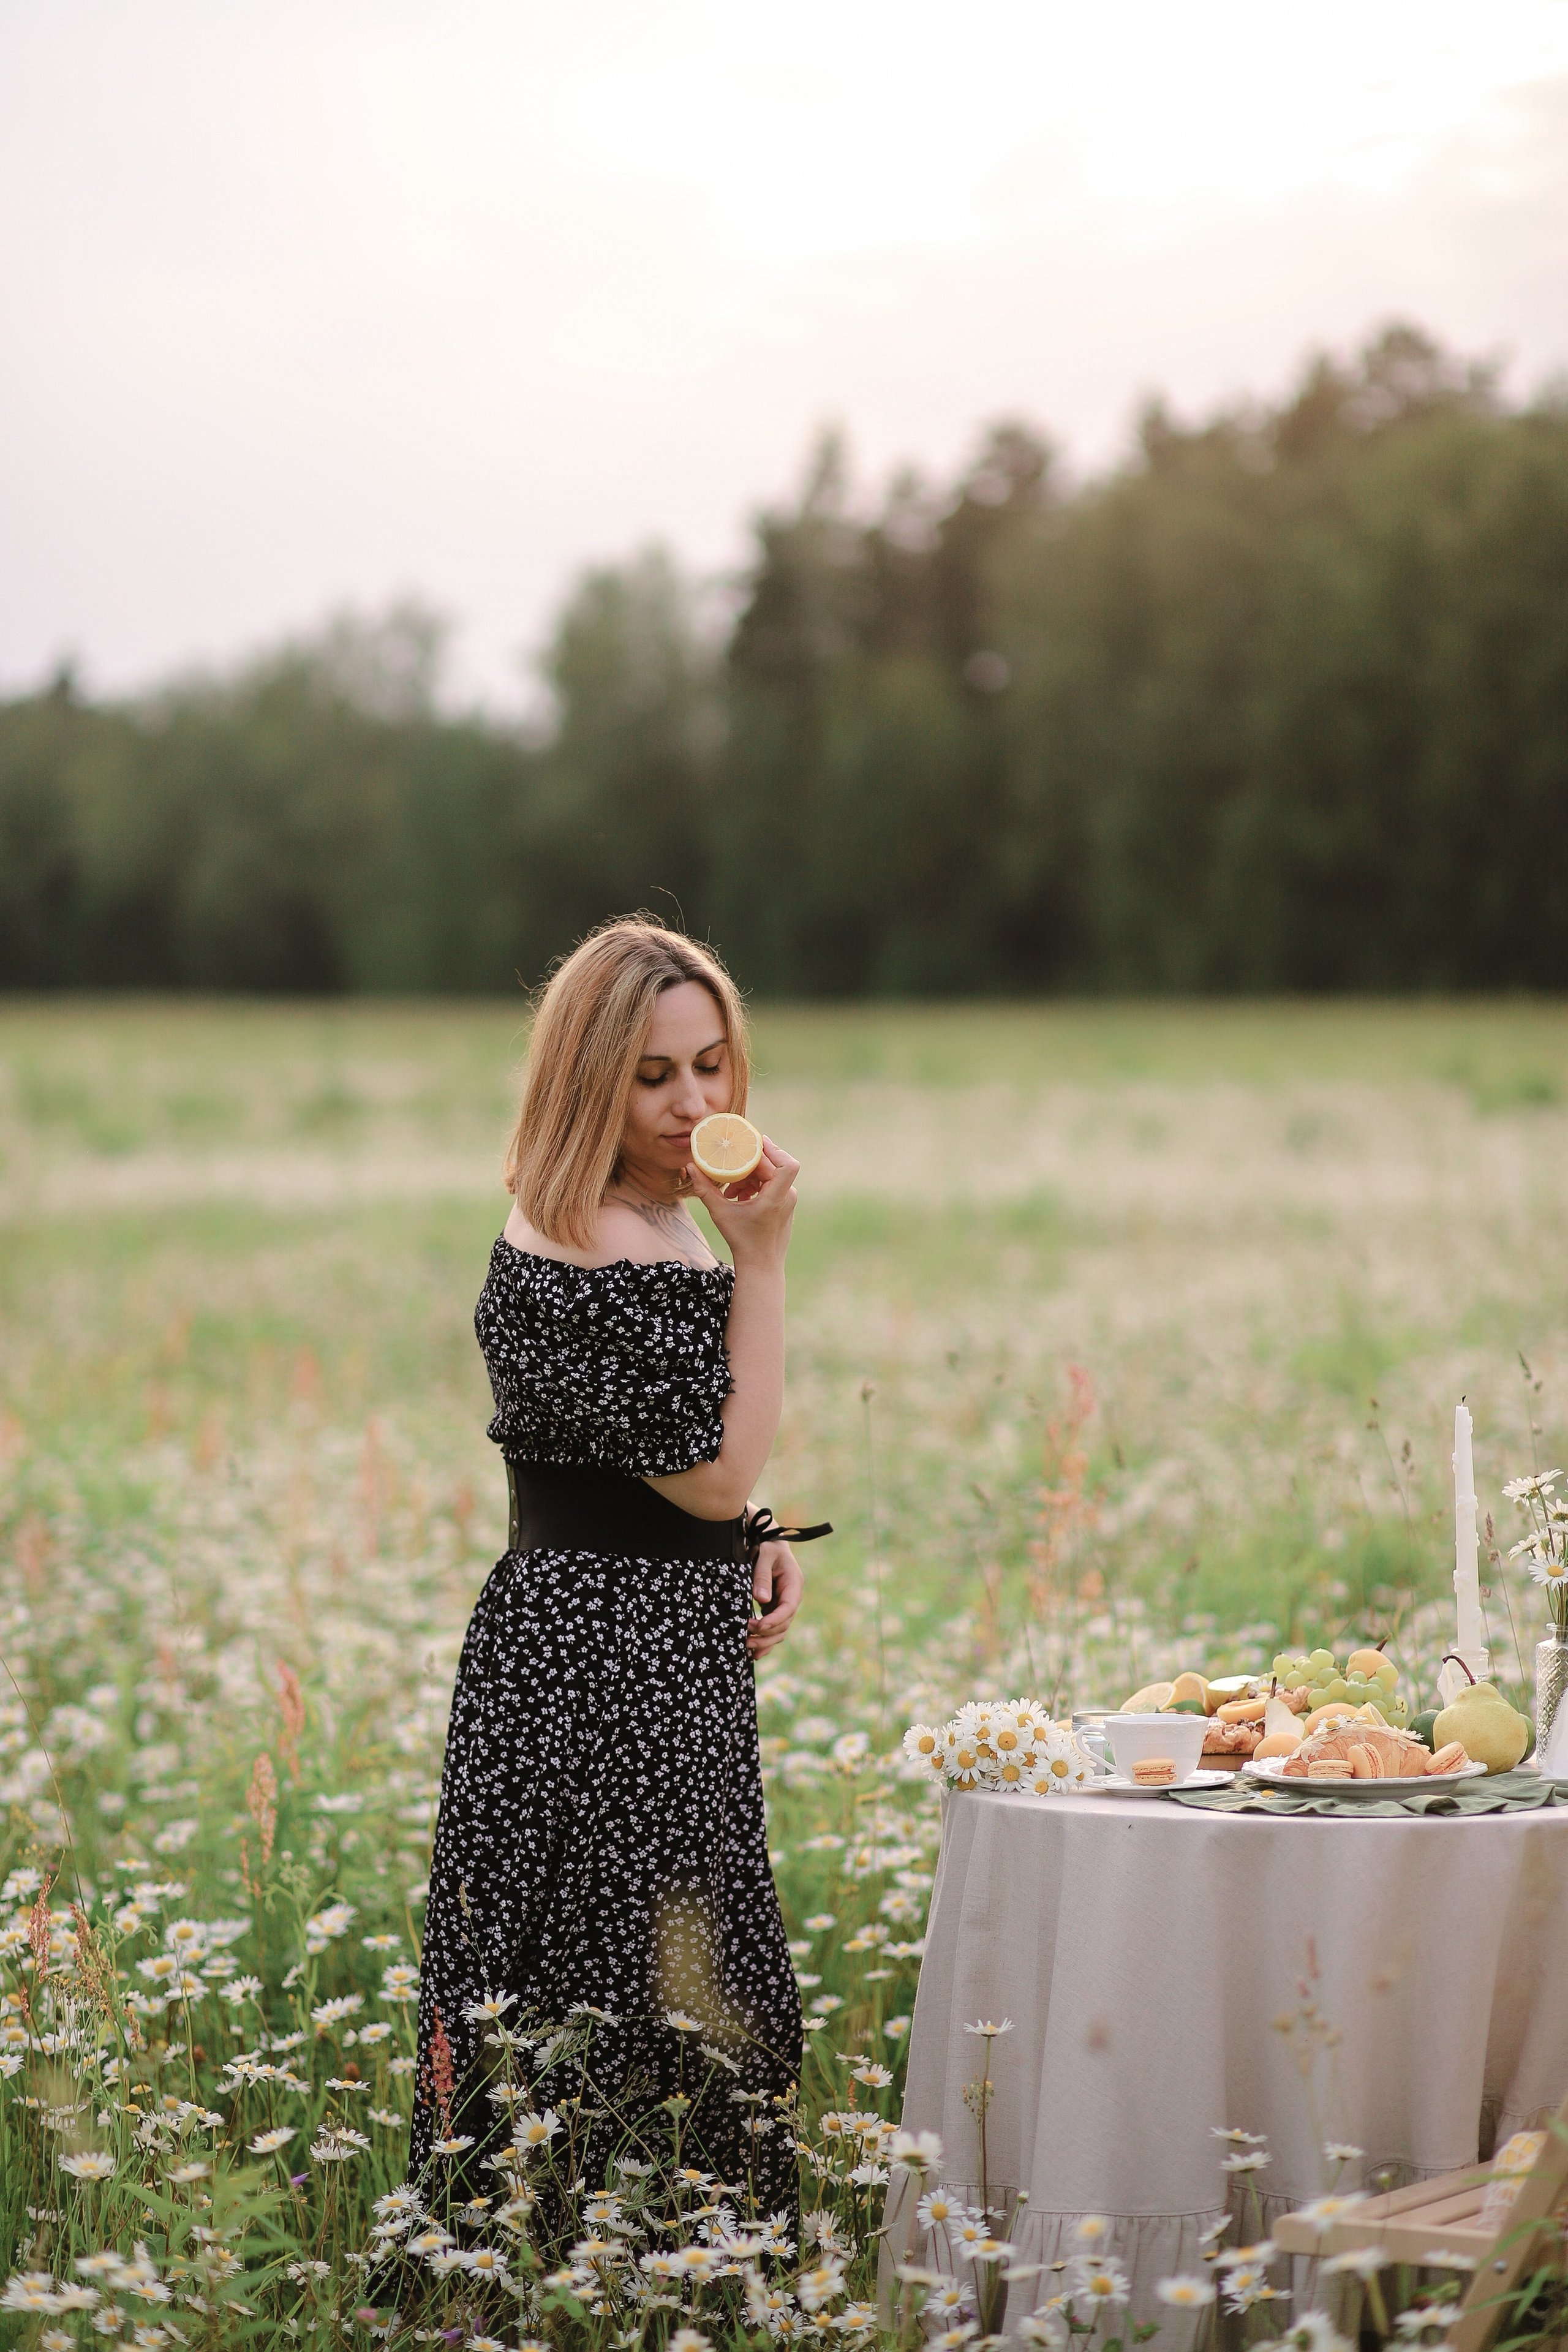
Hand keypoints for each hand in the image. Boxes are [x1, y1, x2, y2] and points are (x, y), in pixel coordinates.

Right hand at [687, 1137, 798, 1268]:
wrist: (761, 1266)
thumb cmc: (742, 1242)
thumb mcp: (720, 1213)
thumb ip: (705, 1189)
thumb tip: (690, 1166)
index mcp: (776, 1197)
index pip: (787, 1164)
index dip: (775, 1149)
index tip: (756, 1141)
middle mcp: (787, 1196)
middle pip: (773, 1166)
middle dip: (749, 1163)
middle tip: (730, 1162)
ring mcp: (788, 1201)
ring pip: (771, 1176)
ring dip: (749, 1176)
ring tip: (730, 1189)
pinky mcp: (784, 1205)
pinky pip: (772, 1186)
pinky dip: (755, 1186)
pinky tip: (738, 1196)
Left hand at [747, 1540, 802, 1657]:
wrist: (769, 1543)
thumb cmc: (766, 1545)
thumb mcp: (764, 1554)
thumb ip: (762, 1575)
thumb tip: (760, 1599)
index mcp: (793, 1584)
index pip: (788, 1608)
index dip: (774, 1620)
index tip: (758, 1626)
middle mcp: (791, 1597)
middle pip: (784, 1624)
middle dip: (766, 1634)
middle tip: (745, 1638)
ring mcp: (783, 1605)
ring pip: (780, 1631)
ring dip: (765, 1641)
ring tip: (746, 1646)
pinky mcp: (774, 1609)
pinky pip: (773, 1629)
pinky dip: (765, 1642)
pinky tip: (754, 1654)